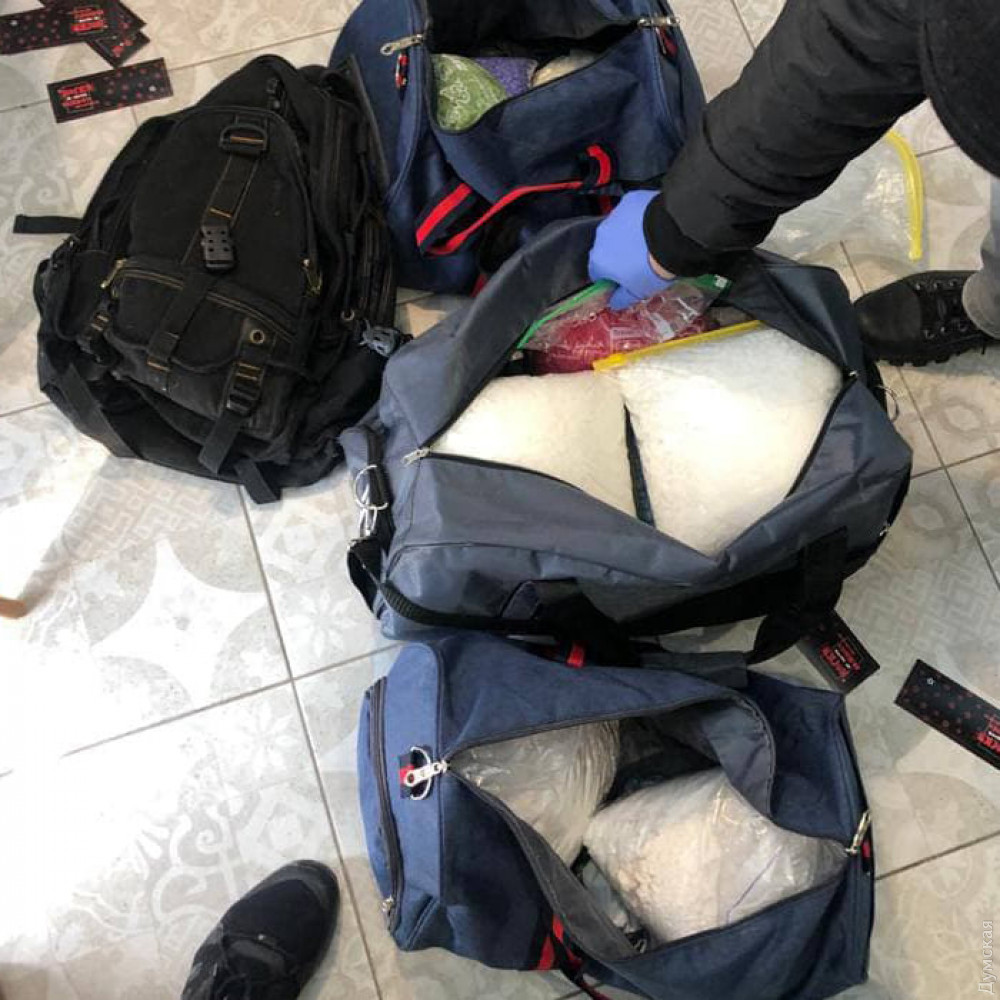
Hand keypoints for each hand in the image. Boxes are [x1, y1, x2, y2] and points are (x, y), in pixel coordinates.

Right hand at [588, 190, 674, 309]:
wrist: (674, 235)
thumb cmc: (654, 267)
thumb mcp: (639, 291)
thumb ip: (622, 298)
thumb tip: (614, 303)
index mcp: (599, 260)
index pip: (596, 272)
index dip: (610, 277)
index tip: (623, 279)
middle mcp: (601, 236)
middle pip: (606, 248)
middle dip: (618, 254)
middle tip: (639, 261)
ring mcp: (615, 215)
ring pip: (617, 228)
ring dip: (628, 235)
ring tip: (649, 242)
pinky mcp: (630, 201)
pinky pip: (631, 211)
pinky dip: (638, 218)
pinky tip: (653, 225)